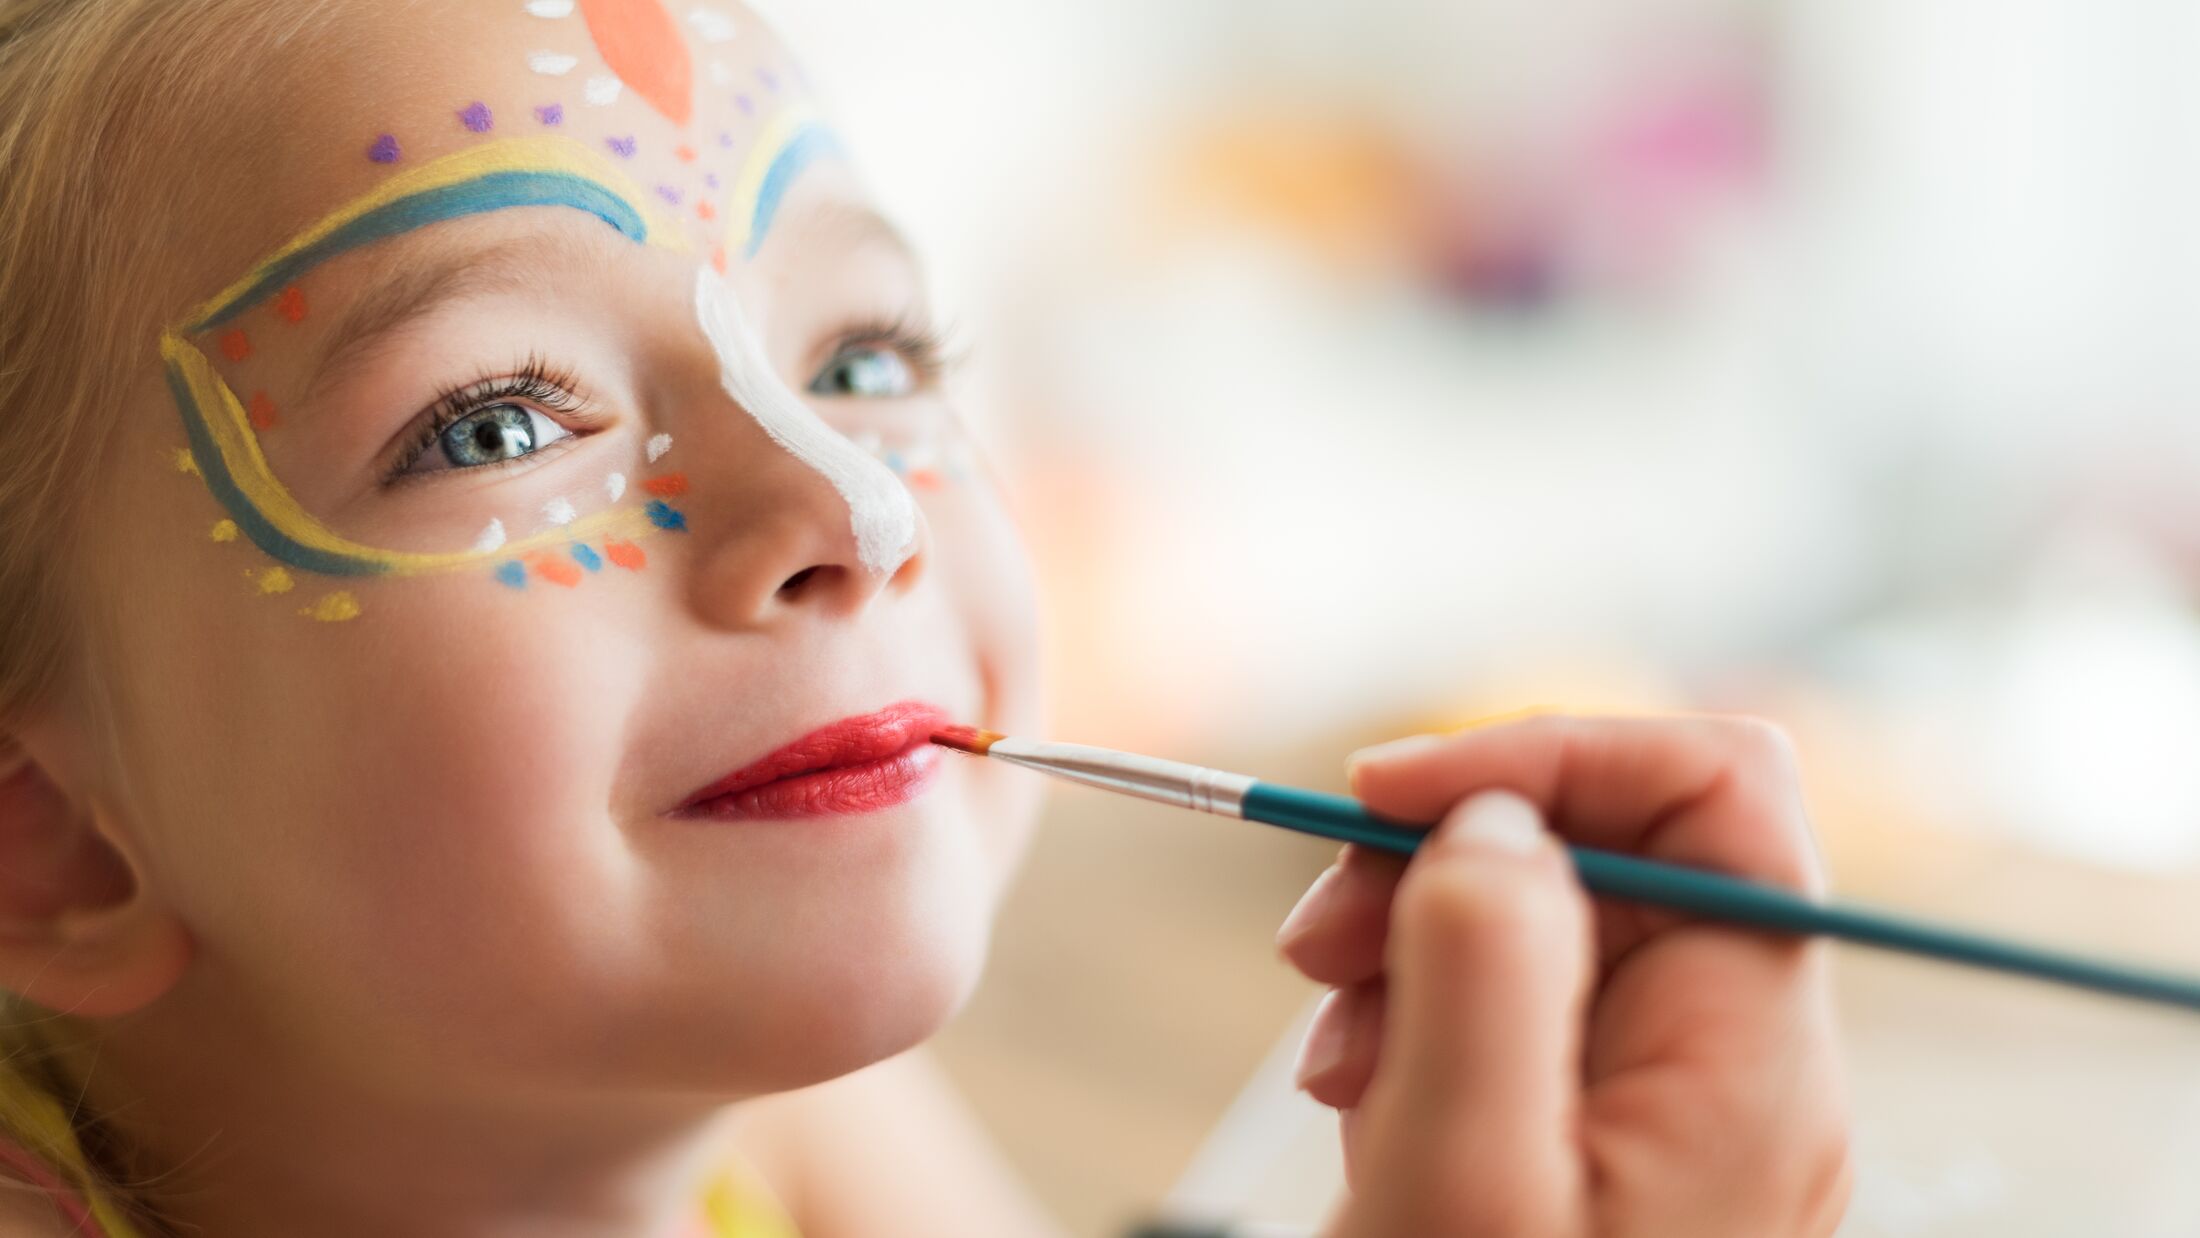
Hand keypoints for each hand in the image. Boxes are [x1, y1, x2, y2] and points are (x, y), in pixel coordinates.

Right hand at [1279, 714, 1849, 1236]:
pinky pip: (1525, 1014)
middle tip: (1317, 947)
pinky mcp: (1617, 1141)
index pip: (1722, 790)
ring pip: (1552, 923)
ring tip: (1337, 1062)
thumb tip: (1492, 818)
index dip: (1553, 751)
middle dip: (1446, 864)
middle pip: (1614, 850)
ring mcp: (1683, 1111)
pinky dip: (1425, 1023)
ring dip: (1416, 951)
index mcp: (1751, 1066)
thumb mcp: (1454, 1177)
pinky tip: (1368, 1100)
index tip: (1386, 793)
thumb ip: (1484, 975)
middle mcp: (1743, 1073)